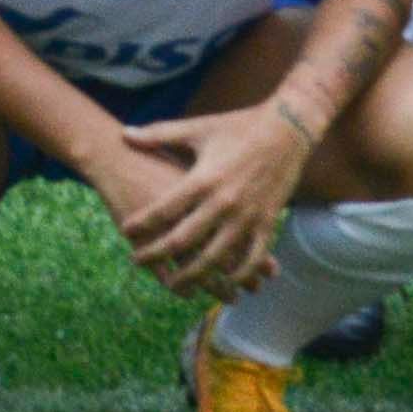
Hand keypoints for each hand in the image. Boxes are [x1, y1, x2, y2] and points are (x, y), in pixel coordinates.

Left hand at [107, 102, 307, 302]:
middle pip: (184, 240)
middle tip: (137, 261)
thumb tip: (125, 133)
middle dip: (157, 254)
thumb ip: (159, 135)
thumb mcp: (197, 129)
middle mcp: (223, 202)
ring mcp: (247, 216)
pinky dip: (239, 275)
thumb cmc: (237, 127)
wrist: (287, 129)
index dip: (142, 224)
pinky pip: (253, 258)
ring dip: (193, 276)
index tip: (125, 231)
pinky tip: (225, 283)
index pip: (164, 209)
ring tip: (174, 285)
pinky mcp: (268, 223)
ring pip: (216, 258)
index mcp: (203, 179)